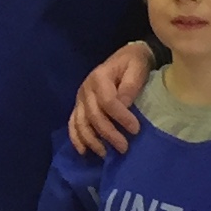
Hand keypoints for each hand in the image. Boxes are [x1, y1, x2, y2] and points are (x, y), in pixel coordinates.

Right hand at [68, 42, 154, 156]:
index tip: (135, 129)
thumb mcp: (137, 67)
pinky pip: (73, 124)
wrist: (126, 57)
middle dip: (108, 134)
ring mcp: (80, 98)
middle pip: (93, 116)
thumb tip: (124, 104)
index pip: (108, 101)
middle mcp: (86, 88)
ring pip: (81, 123)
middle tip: (124, 148)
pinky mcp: (79, 106)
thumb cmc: (134, 63)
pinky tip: (84, 152)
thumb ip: (131, 85)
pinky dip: (77, 139)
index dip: (120, 117)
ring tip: (105, 154)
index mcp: (99, 77)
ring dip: (92, 141)